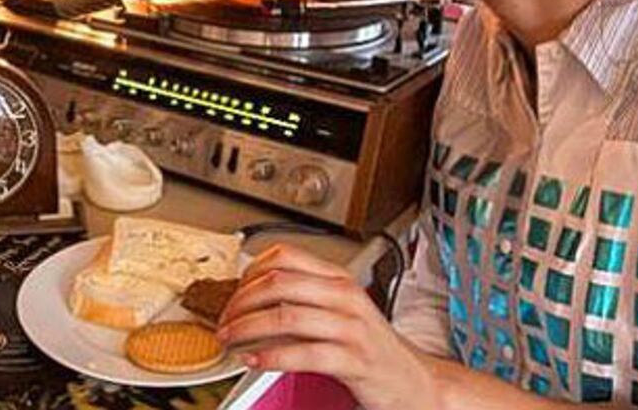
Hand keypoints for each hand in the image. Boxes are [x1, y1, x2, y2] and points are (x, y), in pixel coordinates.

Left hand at [217, 243, 435, 409]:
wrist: (414, 381)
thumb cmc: (372, 346)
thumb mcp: (339, 311)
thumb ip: (302, 298)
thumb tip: (250, 297)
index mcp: (338, 279)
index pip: (283, 256)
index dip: (248, 273)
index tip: (232, 292)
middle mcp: (345, 297)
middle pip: (278, 283)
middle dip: (240, 302)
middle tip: (223, 320)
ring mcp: (352, 328)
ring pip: (286, 317)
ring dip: (247, 329)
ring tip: (230, 340)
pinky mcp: (355, 360)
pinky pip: (304, 354)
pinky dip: (272, 357)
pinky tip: (255, 361)